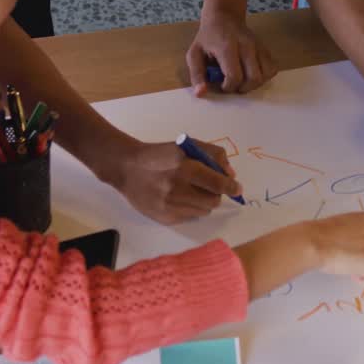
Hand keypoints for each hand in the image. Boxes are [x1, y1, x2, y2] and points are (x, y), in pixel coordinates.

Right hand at [100, 138, 242, 224]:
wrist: (127, 168)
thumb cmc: (160, 155)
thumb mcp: (186, 145)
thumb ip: (212, 155)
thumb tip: (231, 175)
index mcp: (183, 166)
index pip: (216, 182)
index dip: (230, 186)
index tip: (237, 188)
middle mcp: (176, 188)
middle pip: (213, 200)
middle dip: (217, 193)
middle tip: (210, 186)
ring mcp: (169, 206)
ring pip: (204, 210)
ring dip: (204, 201)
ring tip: (191, 190)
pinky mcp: (164, 218)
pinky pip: (190, 217)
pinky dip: (191, 208)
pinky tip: (178, 198)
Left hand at [187, 9, 277, 95]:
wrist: (224, 17)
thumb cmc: (208, 38)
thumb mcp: (194, 54)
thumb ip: (196, 75)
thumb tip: (200, 93)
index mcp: (227, 47)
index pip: (234, 76)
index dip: (228, 87)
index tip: (221, 84)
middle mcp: (246, 45)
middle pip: (254, 78)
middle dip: (243, 88)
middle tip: (233, 84)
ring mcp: (258, 46)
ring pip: (266, 74)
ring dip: (255, 84)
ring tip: (243, 80)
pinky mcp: (265, 48)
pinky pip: (272, 68)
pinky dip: (264, 76)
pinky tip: (252, 74)